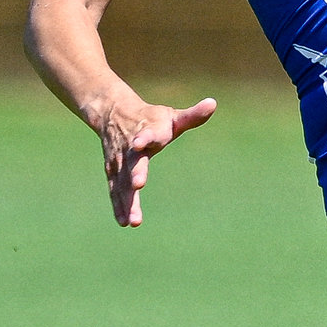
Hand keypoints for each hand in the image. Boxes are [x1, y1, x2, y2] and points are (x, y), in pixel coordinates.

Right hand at [91, 91, 217, 225]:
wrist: (114, 113)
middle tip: (138, 185)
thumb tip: (213, 103)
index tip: (140, 143)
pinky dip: (119, 206)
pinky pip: (115, 190)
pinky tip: (125, 222)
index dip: (144, 138)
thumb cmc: (151, 118)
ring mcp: (120, 161)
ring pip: (122, 182)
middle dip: (135, 172)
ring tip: (134, 220)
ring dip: (127, 200)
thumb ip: (192, 116)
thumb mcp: (171, 117)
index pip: (147, 134)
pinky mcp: (113, 172)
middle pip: (132, 161)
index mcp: (148, 131)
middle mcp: (130, 148)